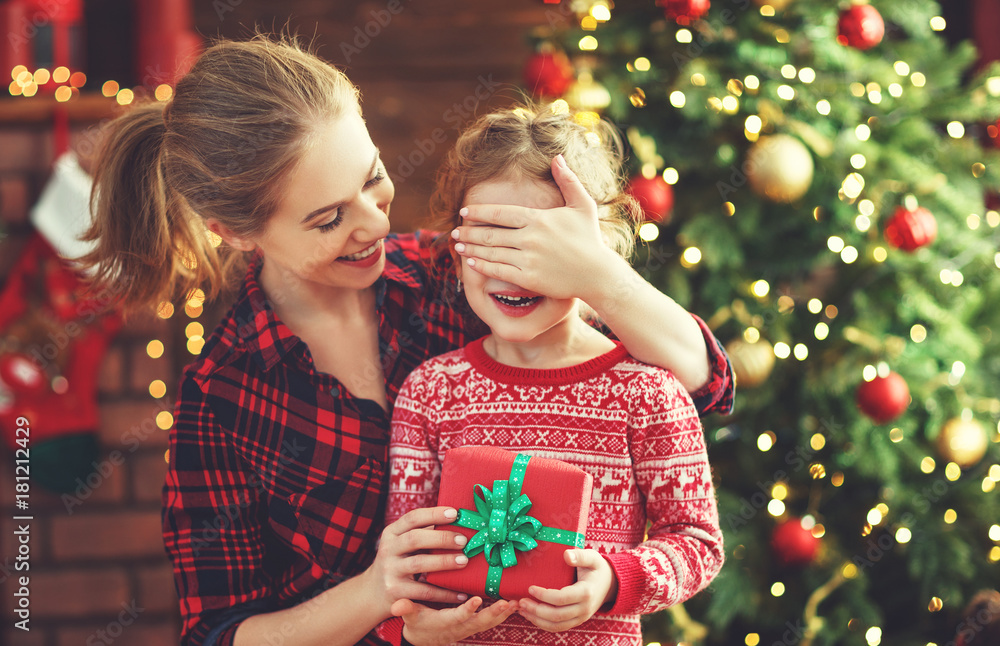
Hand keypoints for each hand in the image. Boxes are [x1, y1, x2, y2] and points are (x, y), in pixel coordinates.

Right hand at [365, 506, 471, 616]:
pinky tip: (461, 593)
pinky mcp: (395, 592)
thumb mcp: (403, 544)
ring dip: (444, 561)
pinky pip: (423, 591)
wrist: (374, 593)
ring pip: (419, 563)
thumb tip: (459, 522)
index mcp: (392, 533)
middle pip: (415, 539)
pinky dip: (444, 592)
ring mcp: (390, 571)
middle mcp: (388, 549)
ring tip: (464, 561)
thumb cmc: (399, 562)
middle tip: (463, 540)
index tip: (455, 513)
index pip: (412, 518)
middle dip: (441, 538)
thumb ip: (424, 533)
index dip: (434, 514)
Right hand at [394, 597, 519, 645]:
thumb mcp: (410, 617)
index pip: (459, 616)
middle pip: (480, 622)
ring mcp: (470, 628)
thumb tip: (397, 605)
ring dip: (504, 614)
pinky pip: (492, 621)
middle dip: (495, 613)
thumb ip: (406, 609)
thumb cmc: (418, 624)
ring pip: (490, 622)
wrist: (425, 640)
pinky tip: (515, 604)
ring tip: (517, 603)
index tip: (477, 600)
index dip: (468, 610)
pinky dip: (504, 614)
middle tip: (508, 603)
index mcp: (446, 622)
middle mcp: (461, 627)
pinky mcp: (475, 625)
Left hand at [452, 154, 627, 302]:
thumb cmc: (590, 239)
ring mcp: (528, 259)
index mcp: (539, 219)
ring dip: (471, 249)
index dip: (479, 212)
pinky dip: (482, 266)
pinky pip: (499, 271)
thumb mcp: (583, 205)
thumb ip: (568, 180)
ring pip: (491, 253)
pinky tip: (471, 263)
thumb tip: (557, 156)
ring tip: (458, 246)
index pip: (500, 213)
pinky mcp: (529, 278)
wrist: (598, 274)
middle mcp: (530, 238)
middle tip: (455, 232)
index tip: (465, 212)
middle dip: (469, 232)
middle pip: (491, 234)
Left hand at [516, 549, 616, 631]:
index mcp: (586, 592)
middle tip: (521, 601)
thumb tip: (566, 555)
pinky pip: (558, 627)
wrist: (610, 584)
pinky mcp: (576, 621)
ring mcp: (581, 617)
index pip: (561, 599)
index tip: (530, 588)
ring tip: (522, 610)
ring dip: (537, 620)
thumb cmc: (597, 568)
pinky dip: (543, 624)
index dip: (544, 595)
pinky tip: (531, 616)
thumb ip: (580, 555)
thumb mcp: (592, 557)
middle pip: (556, 615)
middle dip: (536, 610)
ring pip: (556, 625)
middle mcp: (584, 609)